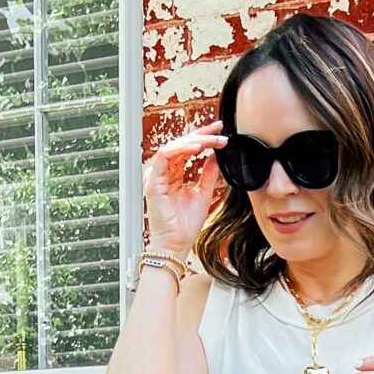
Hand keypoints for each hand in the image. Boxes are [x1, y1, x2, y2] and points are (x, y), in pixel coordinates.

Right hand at [143, 125, 226, 256]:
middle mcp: (163, 172)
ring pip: (174, 146)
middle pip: (181, 144)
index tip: (221, 132)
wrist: (177, 244)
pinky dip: (181, 149)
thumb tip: (216, 156)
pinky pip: (165, 156)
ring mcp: (156, 175)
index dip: (204, 138)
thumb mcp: (204, 193)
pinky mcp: (152, 181)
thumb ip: (209, 174)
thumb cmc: (186, 225)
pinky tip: (197, 148)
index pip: (188, 149)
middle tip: (219, 129)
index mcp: (173, 174)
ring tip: (212, 139)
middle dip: (202, 134)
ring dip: (195, 140)